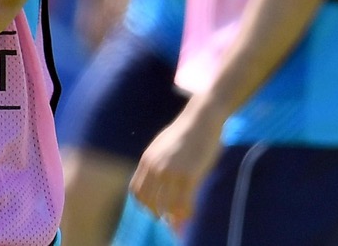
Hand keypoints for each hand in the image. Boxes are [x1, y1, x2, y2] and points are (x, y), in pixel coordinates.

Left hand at [129, 102, 224, 232]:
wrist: (201, 118)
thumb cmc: (185, 131)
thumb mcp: (162, 144)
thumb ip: (157, 161)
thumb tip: (157, 176)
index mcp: (147, 160)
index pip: (137, 190)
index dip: (143, 203)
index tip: (152, 208)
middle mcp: (156, 167)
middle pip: (149, 201)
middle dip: (157, 213)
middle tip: (167, 219)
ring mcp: (172, 172)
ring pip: (166, 206)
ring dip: (172, 216)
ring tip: (180, 219)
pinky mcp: (189, 175)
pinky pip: (183, 203)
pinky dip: (186, 213)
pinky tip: (190, 213)